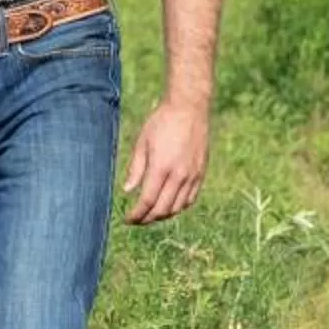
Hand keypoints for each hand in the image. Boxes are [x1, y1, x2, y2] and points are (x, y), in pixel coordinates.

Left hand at [123, 96, 209, 224]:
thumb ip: (135, 169)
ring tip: (150, 215)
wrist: (189, 108)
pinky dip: (179, 207)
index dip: (136, 215)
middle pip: (163, 209)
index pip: (147, 201)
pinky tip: (169, 206)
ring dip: (163, 215)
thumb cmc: (161, 122)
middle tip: (136, 220)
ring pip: (178, 207)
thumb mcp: (142, 142)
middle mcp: (179, 175)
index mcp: (161, 168)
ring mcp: (193, 175)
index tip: (127, 219)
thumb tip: (127, 190)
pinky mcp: (201, 173)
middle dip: (147, 219)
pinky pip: (190, 199)